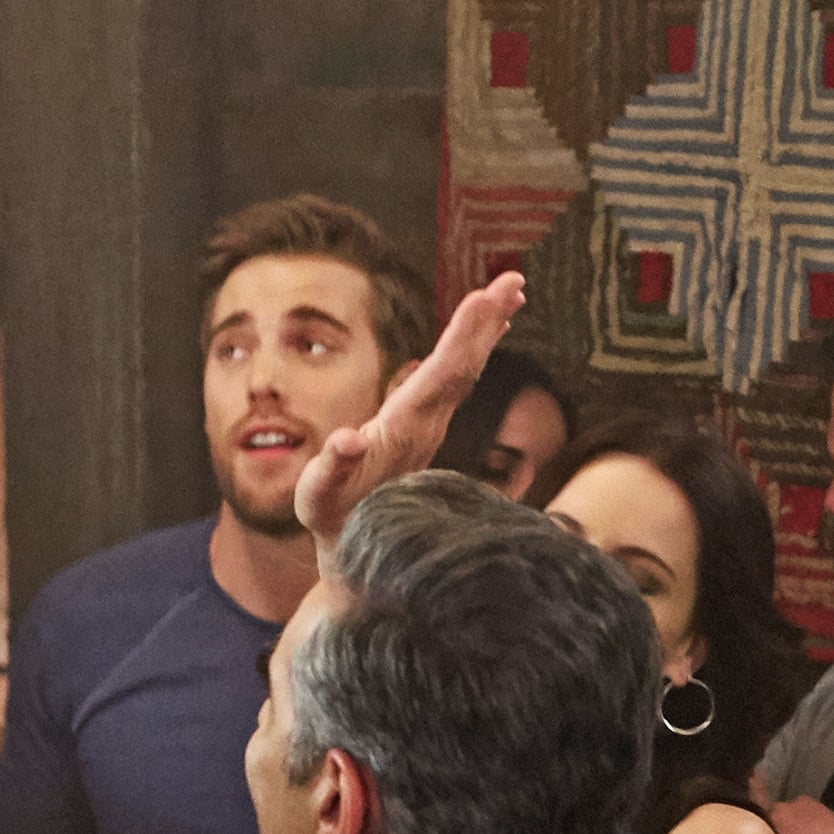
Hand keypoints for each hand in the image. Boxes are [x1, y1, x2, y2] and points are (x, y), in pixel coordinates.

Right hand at [296, 271, 525, 546]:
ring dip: (485, 332)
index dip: (463, 335)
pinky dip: (469, 353)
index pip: (442, 375)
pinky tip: (479, 337)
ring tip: (508, 295)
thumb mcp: (318, 498)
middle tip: (515, 281)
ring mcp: (428, 426)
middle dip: (486, 323)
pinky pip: (454, 382)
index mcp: (404, 430)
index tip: (486, 297)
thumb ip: (332, 468)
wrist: (357, 552)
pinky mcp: (423, 428)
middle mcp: (425, 424)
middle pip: (464, 368)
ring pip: (465, 373)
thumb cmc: (333, 520)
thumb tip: (349, 440)